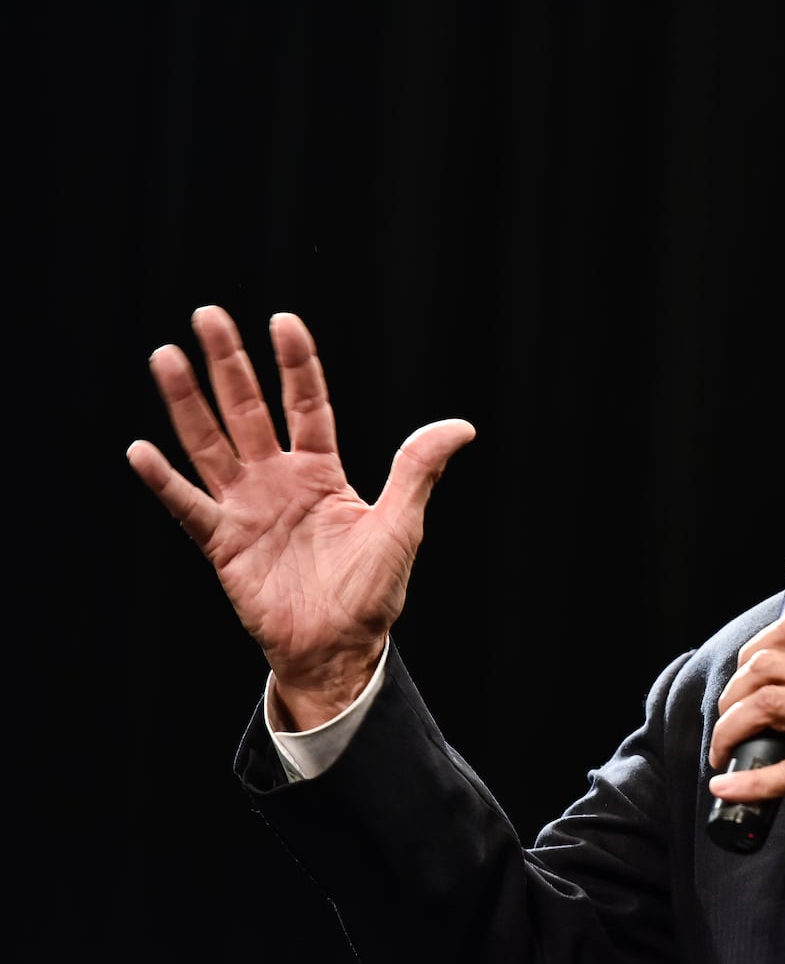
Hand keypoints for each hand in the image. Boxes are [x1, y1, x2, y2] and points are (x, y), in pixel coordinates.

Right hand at [125, 305, 475, 728]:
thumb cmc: (372, 591)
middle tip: (208, 315)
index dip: (296, 364)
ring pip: (211, 444)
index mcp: (321, 472)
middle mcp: (278, 481)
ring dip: (187, 403)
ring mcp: (247, 509)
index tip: (283, 321)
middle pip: (249, 410)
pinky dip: (164, 481)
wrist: (341, 648)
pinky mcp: (222, 544)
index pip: (306, 404)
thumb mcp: (402, 523)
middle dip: (229, 364)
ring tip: (166, 357)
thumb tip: (462, 426)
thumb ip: (418, 470)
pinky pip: (188, 507)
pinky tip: (142, 450)